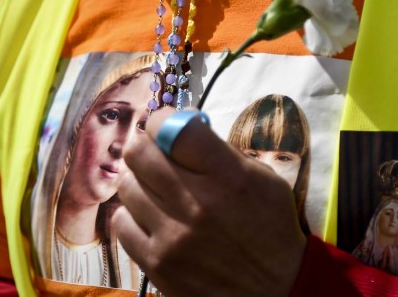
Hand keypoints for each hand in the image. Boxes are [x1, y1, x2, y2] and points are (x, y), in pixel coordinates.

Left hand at [111, 107, 306, 296]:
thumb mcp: (263, 179)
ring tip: (156, 189)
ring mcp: (172, 235)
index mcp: (227, 176)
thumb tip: (180, 128)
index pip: (173, 129)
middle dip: (144, 146)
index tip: (163, 124)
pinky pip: (121, 223)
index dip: (162, 119)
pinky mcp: (157, 263)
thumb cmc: (271, 227)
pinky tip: (150, 217)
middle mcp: (196, 202)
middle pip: (139, 153)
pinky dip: (133, 215)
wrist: (276, 289)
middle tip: (154, 153)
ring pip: (126, 186)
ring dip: (139, 181)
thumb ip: (222, 152)